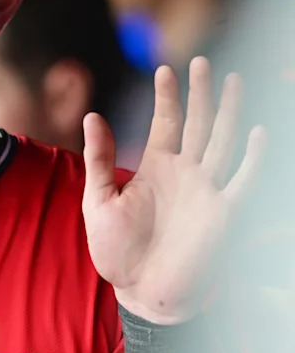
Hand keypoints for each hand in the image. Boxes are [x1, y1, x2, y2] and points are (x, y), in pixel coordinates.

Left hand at [82, 57, 265, 323]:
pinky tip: (260, 132)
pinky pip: (242, 181)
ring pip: (222, 142)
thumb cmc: (116, 249)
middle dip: (202, 94)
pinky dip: (254, 158)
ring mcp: (206, 191)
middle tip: (204, 62)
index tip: (166, 68)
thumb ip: (99, 159)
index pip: (167, 123)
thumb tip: (92, 115)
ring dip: (229, 113)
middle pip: (199, 124)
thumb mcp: (98, 200)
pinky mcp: (221, 213)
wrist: (138, 290)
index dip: (168, 97)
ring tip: (234, 81)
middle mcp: (185, 174)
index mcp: (156, 168)